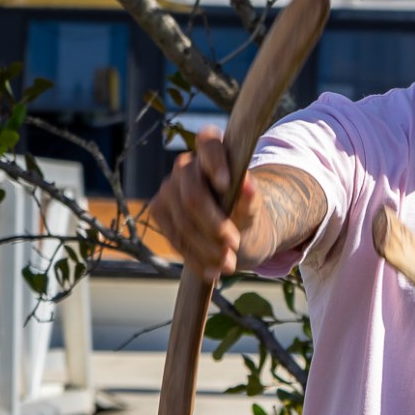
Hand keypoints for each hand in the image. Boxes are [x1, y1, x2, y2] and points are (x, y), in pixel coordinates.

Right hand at [147, 126, 260, 279]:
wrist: (236, 236)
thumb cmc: (246, 215)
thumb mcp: (255, 210)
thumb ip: (251, 199)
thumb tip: (250, 185)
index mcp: (213, 152)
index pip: (209, 142)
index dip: (215, 161)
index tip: (227, 185)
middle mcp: (186, 166)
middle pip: (193, 195)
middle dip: (213, 225)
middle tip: (235, 245)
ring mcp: (169, 188)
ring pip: (182, 222)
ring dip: (206, 249)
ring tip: (229, 265)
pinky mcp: (159, 210)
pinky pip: (174, 238)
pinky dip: (195, 259)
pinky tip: (212, 272)